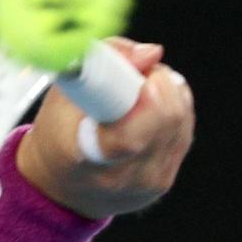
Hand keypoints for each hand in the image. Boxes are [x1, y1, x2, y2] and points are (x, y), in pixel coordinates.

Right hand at [18, 38, 195, 219]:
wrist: (61, 188)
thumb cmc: (57, 133)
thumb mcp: (61, 92)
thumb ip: (102, 60)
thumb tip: (152, 53)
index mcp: (82, 156)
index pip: (126, 139)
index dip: (146, 106)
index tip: (146, 80)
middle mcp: (119, 175)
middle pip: (167, 120)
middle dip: (158, 82)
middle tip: (136, 72)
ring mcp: (146, 181)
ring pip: (181, 120)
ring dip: (166, 93)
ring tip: (136, 91)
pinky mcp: (164, 181)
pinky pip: (183, 131)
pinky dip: (171, 110)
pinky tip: (149, 109)